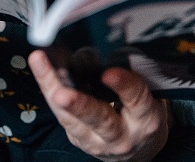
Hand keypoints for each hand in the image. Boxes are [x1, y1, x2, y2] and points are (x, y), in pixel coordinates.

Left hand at [28, 50, 169, 161]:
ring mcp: (96, 141)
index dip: (123, 85)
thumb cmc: (144, 115)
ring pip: (70, 118)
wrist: (138, 147)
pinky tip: (41, 67)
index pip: (136, 100)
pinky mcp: (77, 139)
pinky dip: (48, 88)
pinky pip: (60, 114)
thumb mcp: (153, 96)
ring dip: (51, 88)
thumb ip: (136, 77)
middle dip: (79, 105)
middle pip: (99, 119)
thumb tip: (112, 45)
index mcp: (146, 120)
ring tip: (40, 62)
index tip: (110, 73)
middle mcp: (121, 135)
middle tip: (62, 93)